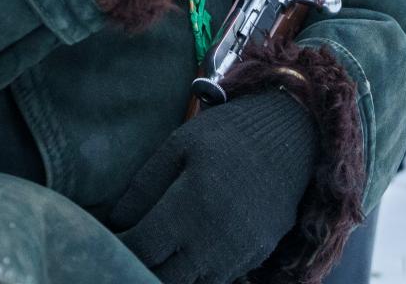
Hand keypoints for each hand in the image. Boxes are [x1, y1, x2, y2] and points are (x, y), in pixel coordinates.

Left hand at [109, 91, 316, 283]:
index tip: (113, 236)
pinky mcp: (257, 256)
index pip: (143, 247)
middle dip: (144, 263)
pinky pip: (218, 278)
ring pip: (191, 283)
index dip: (123, 245)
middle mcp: (215, 239)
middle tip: (137, 244)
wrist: (292, 138)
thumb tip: (115, 221)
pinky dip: (199, 271)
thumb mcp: (179, 145)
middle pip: (164, 276)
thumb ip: (143, 185)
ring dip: (172, 271)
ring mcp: (239, 253)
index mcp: (192, 205)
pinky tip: (191, 250)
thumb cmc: (228, 135)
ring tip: (162, 248)